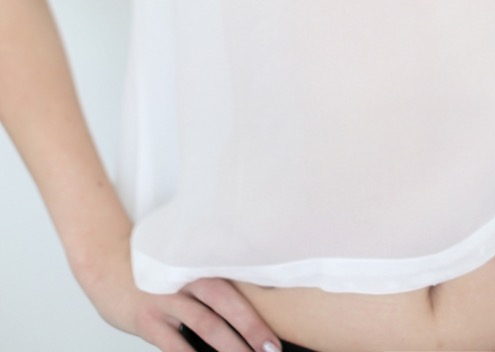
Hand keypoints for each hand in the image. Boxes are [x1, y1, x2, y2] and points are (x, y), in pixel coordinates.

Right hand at [78, 234, 281, 351]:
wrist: (105, 264)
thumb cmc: (151, 275)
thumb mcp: (181, 271)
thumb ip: (205, 292)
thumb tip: (237, 324)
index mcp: (200, 265)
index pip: (236, 285)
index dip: (258, 305)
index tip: (276, 327)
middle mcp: (187, 278)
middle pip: (226, 303)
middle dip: (251, 327)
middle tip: (272, 350)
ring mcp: (167, 298)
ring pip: (205, 324)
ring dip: (229, 347)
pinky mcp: (147, 319)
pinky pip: (174, 346)